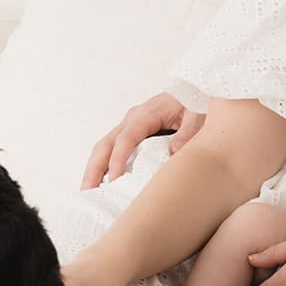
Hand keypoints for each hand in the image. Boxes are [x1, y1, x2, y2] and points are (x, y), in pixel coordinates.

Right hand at [80, 93, 204, 188]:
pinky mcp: (130, 134)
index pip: (127, 138)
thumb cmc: (195, 103)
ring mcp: (128, 126)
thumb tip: (174, 152)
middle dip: (94, 168)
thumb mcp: (197, 116)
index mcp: (146, 114)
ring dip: (94, 170)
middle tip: (88, 192)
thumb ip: (188, 133)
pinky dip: (102, 166)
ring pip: (104, 148)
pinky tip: (100, 184)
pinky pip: (111, 150)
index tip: (114, 180)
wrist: (194, 92)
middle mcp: (132, 119)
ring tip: (88, 193)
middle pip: (106, 144)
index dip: (118, 159)